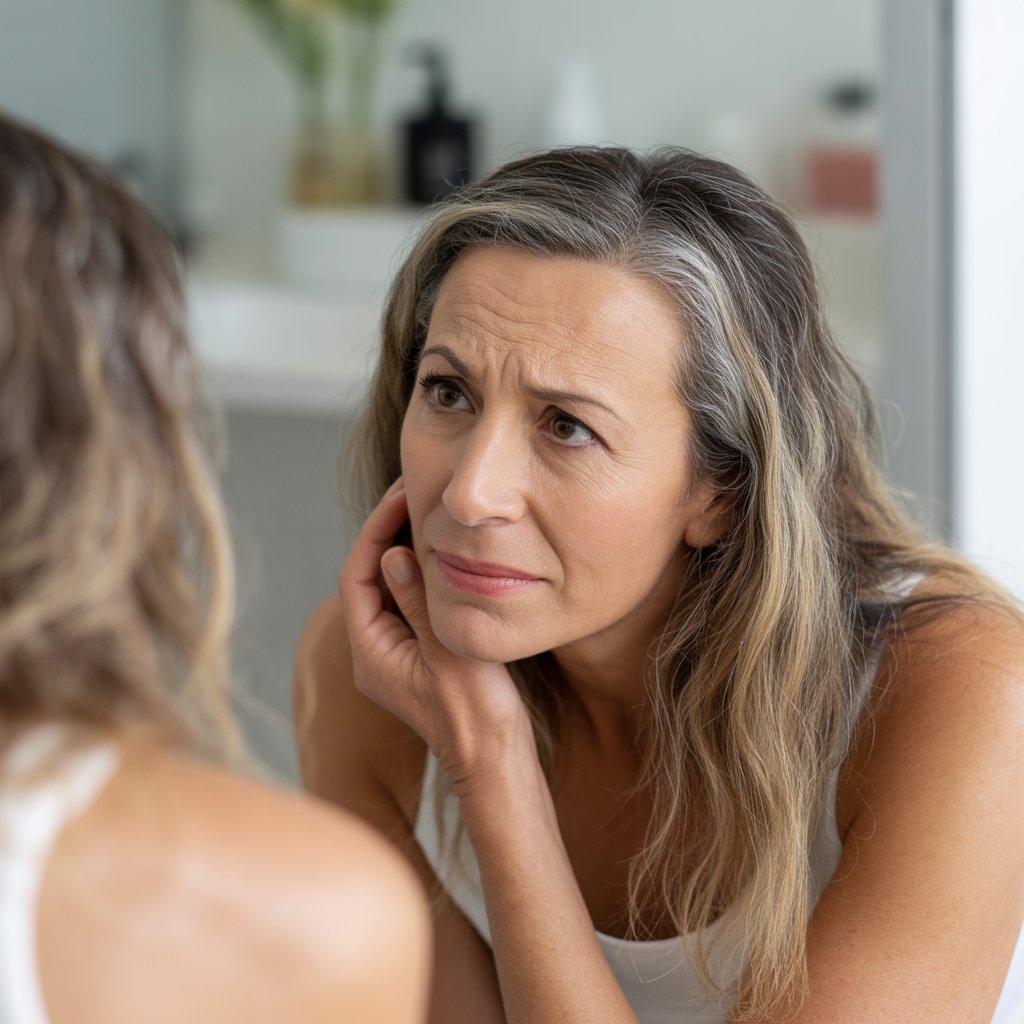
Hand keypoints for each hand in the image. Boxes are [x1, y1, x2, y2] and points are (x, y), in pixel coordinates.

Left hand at [338, 478, 534, 792]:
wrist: (495, 763)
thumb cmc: (476, 717)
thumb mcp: (448, 652)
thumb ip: (419, 603)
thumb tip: (393, 554)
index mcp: (371, 652)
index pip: (357, 575)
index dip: (375, 530)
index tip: (402, 496)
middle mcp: (374, 652)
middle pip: (367, 577)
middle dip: (386, 532)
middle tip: (414, 492)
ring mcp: (395, 654)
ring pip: (388, 588)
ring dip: (405, 548)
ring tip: (428, 511)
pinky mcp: (416, 656)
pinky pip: (408, 602)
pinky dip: (421, 572)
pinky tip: (445, 552)